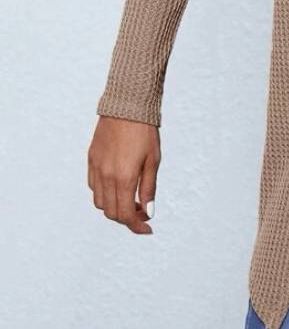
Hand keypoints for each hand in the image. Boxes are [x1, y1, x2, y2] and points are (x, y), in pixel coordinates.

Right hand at [88, 115, 159, 233]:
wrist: (127, 105)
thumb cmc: (145, 131)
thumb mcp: (153, 159)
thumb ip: (149, 187)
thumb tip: (148, 212)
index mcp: (123, 178)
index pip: (126, 214)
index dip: (136, 226)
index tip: (147, 228)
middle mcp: (106, 176)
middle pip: (111, 212)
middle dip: (127, 218)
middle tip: (142, 212)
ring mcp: (96, 168)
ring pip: (100, 202)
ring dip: (114, 207)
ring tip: (131, 199)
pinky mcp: (91, 159)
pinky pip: (94, 186)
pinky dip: (104, 193)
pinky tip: (118, 185)